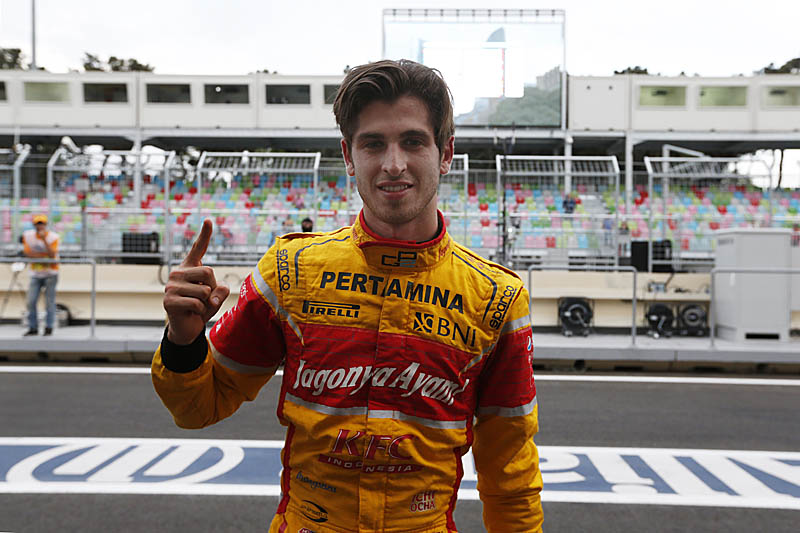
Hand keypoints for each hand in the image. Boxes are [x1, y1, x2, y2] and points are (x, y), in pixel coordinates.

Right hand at [164, 219, 229, 344]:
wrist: (186, 329)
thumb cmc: (201, 309)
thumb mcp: (215, 297)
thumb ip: (220, 289)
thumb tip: (213, 291)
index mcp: (189, 268)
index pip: (198, 249)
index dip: (204, 234)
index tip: (209, 220)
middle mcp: (177, 273)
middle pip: (208, 272)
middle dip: (212, 287)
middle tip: (204, 299)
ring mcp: (171, 286)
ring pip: (204, 290)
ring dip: (207, 303)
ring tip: (196, 307)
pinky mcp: (169, 301)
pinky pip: (197, 303)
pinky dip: (201, 311)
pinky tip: (192, 313)